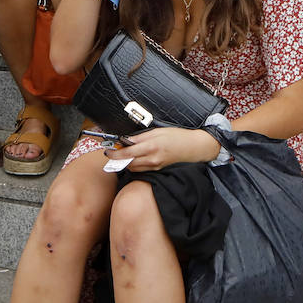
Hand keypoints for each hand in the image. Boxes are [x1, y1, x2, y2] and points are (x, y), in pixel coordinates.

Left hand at [103, 127, 220, 171]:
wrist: (194, 148)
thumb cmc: (178, 137)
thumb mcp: (158, 132)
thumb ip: (141, 137)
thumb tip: (126, 140)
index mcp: (152, 147)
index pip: (127, 153)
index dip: (115, 153)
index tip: (107, 151)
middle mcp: (152, 159)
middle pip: (128, 163)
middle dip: (118, 159)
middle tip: (112, 152)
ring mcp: (156, 166)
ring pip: (133, 168)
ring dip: (126, 163)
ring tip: (124, 154)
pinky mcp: (158, 170)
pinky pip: (142, 170)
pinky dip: (135, 166)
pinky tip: (135, 159)